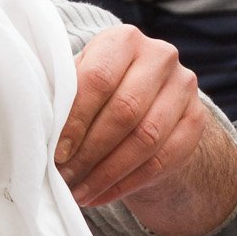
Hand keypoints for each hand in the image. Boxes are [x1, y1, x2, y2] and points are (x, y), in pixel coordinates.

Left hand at [54, 22, 203, 206]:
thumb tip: (40, 134)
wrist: (147, 102)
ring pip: (146, 139)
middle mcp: (160, 57)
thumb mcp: (79, 84)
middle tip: (65, 178)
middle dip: (90, 152)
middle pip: (125, 111)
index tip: (56, 153)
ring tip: (79, 193)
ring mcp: (184, 87)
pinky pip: (163, 160)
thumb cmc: (98, 92)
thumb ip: (64, 99)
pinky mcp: (197, 119)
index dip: (76, 121)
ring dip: (107, 173)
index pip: (99, 79)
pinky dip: (128, 183)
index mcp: (124, 40)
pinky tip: (101, 195)